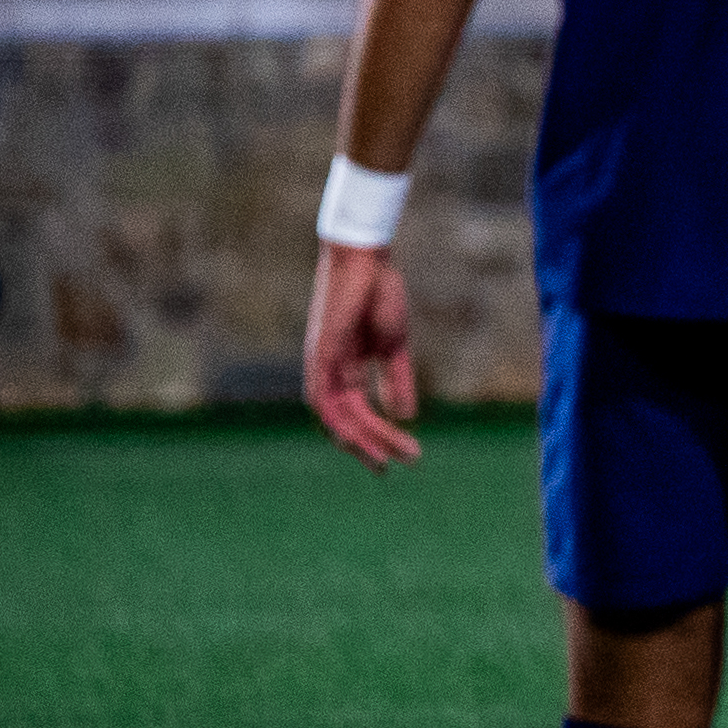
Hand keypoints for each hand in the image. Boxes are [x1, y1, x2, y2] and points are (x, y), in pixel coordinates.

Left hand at [304, 242, 421, 470]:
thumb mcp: (394, 346)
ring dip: (359, 439)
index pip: (355, 415)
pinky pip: (324, 395)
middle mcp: (327, 372)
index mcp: (344, 371)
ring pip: (334, 416)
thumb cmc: (379, 295)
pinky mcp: (321, 353)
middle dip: (369, 446)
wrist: (367, 261)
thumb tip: (406, 416)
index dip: (375, 439)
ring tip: (384, 457)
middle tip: (395, 466)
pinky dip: (340, 417)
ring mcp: (322, 364)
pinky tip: (360, 431)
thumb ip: (397, 380)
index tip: (401, 458)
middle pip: (343, 422)